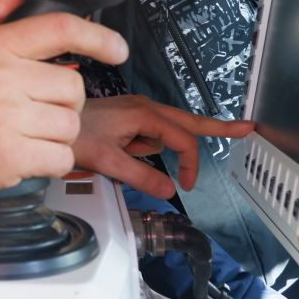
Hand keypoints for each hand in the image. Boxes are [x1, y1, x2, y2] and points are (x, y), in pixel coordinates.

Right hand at [0, 0, 129, 206]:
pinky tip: (25, 155)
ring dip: (56, 133)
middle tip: (35, 109)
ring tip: (25, 133)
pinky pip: (61, 157)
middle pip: (73, 85)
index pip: (60, 30)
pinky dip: (50, 161)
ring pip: (70, 123)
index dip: (99, 38)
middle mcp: (3, 79)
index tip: (117, 49)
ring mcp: (8, 119)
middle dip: (63, 101)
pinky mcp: (13, 156)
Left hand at [72, 95, 254, 198]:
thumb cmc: (75, 134)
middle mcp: (145, 107)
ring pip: (172, 127)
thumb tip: (170, 190)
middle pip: (190, 120)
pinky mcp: (131, 116)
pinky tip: (131, 151)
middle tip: (247, 129)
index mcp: (144, 114)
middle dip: (218, 126)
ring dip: (179, 141)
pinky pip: (155, 130)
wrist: (51, 116)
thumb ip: (140, 175)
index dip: (191, 163)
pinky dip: (159, 142)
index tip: (187, 185)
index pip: (183, 139)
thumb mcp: (107, 161)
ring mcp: (138, 110)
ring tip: (161, 146)